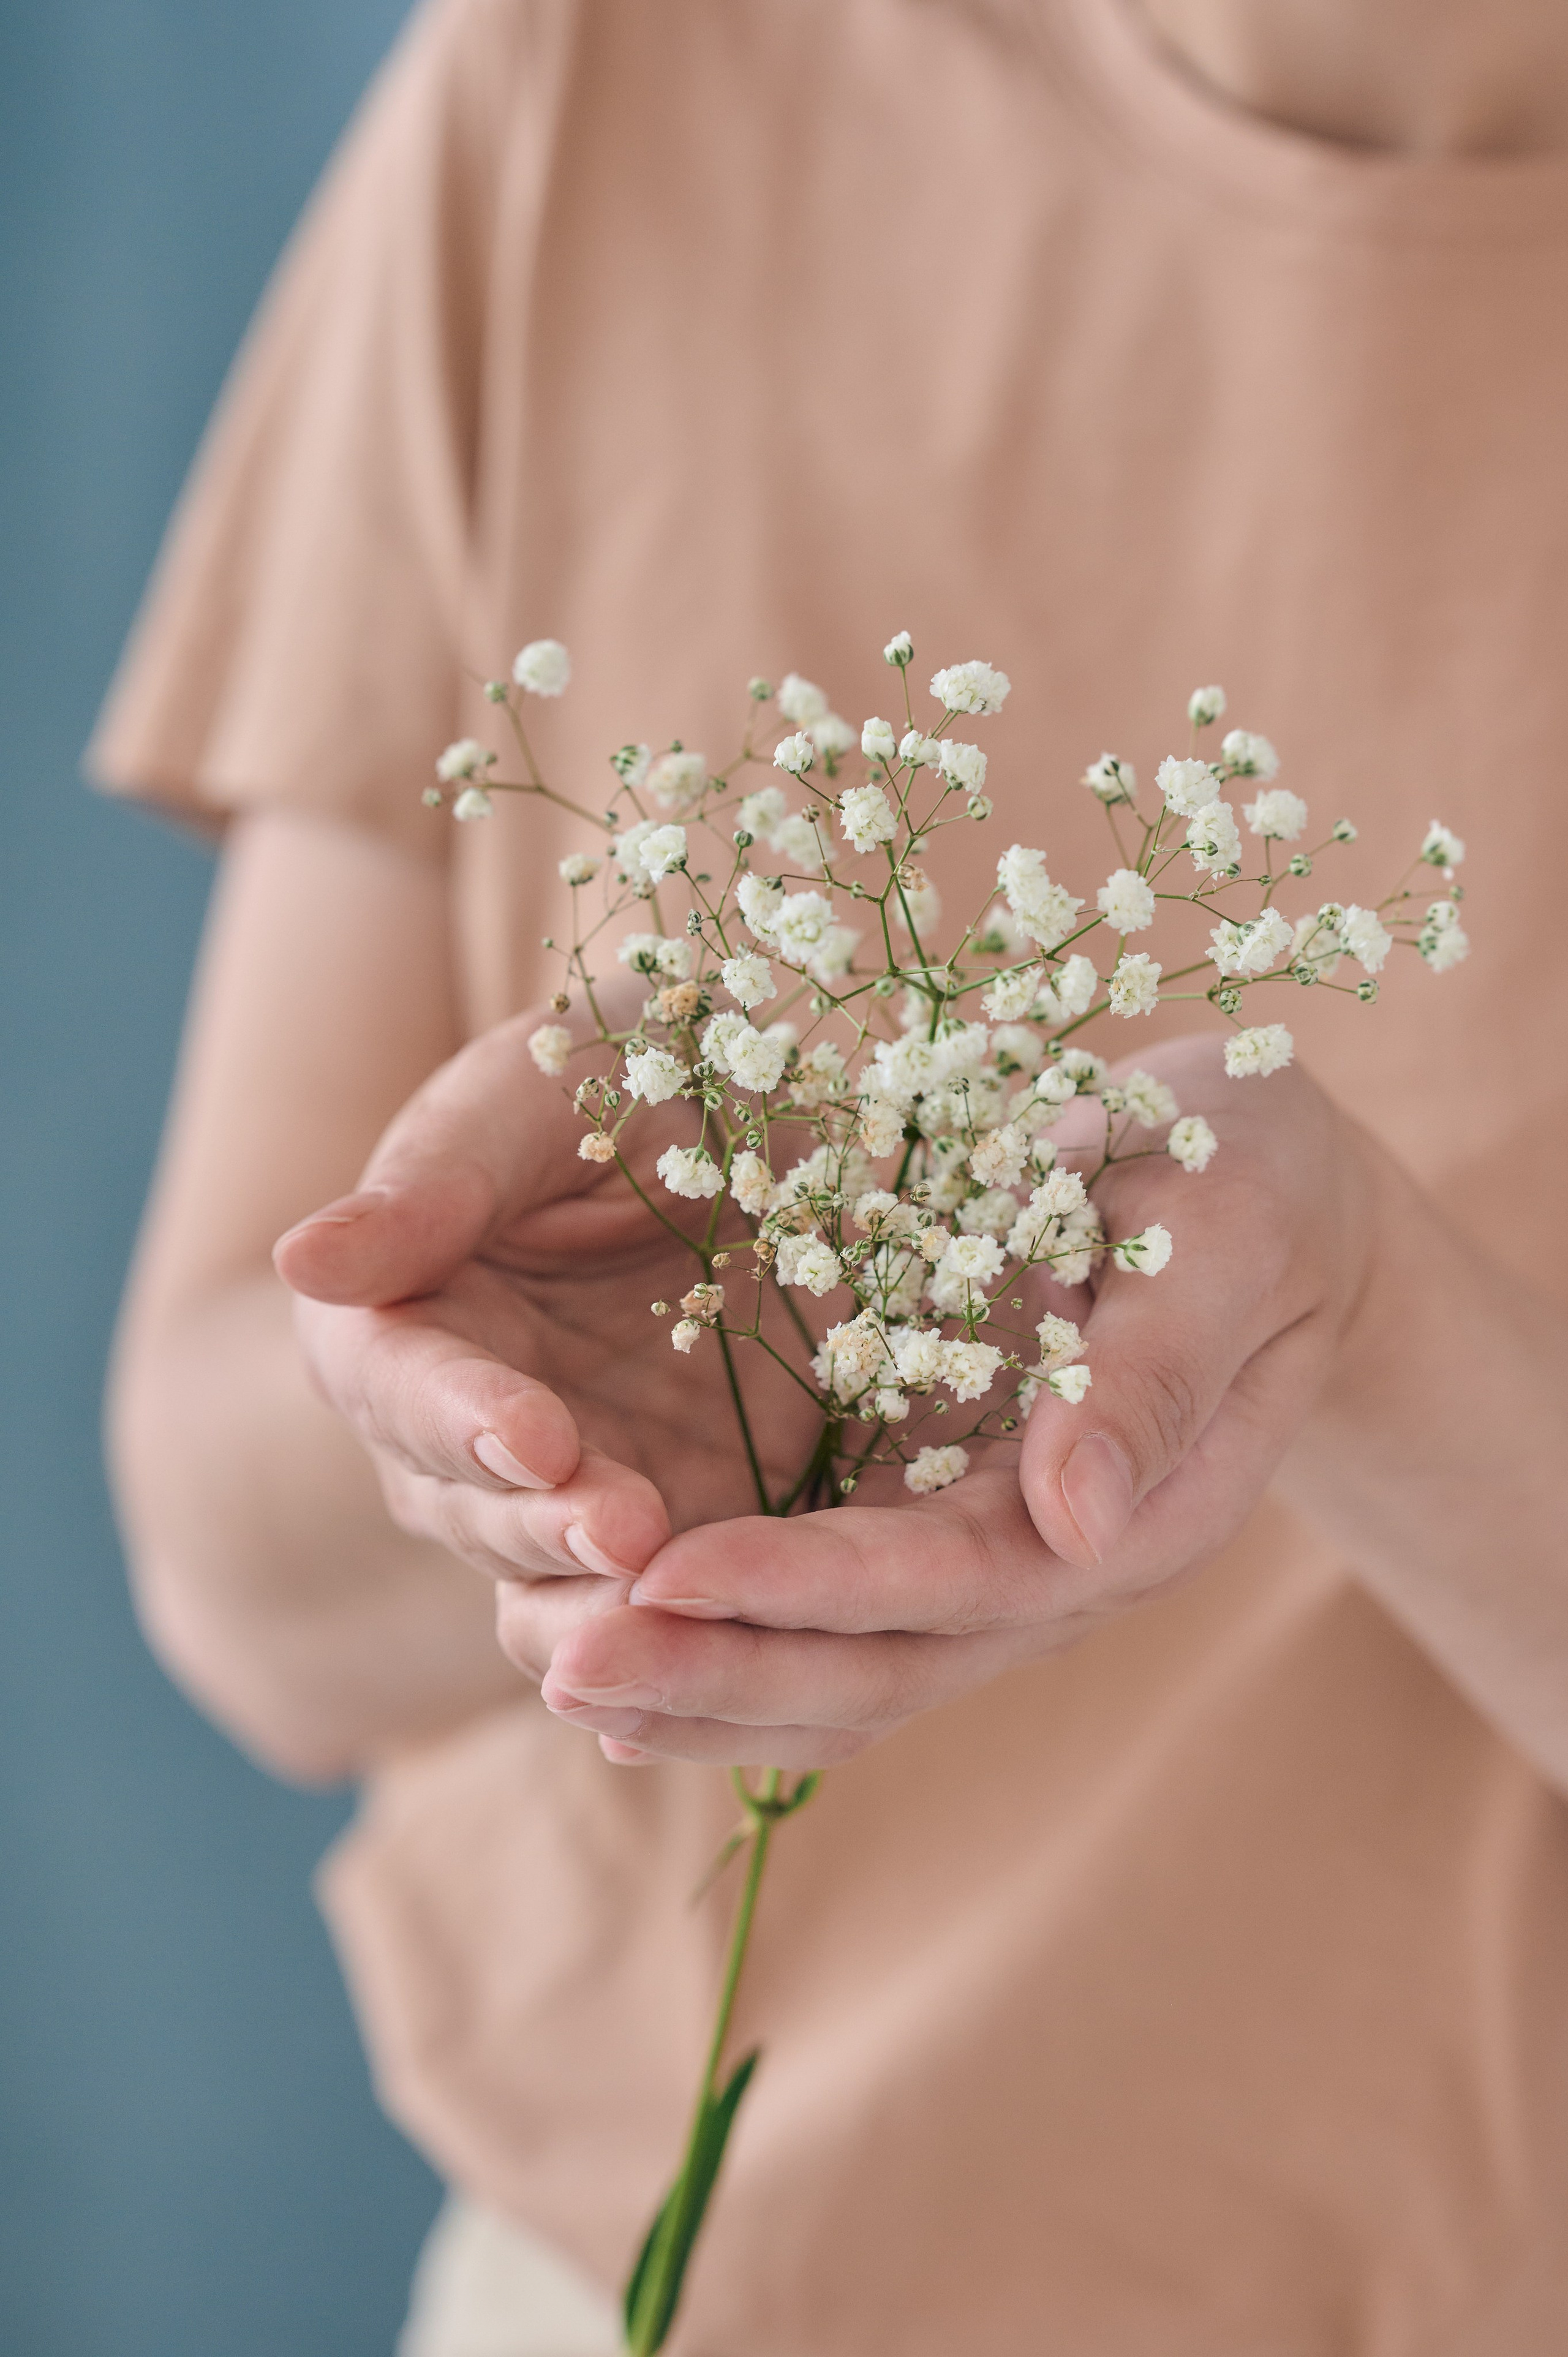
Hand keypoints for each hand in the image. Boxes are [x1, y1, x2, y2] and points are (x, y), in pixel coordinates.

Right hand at [274, 1002, 823, 1673]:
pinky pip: (658, 1602)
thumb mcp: (529, 1097)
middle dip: (541, 1523)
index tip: (532, 1435)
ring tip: (670, 1580)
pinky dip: (681, 1627)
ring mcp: (567, 1484)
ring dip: (604, 1591)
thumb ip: (431, 1183)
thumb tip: (302, 1260)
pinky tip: (726, 1635)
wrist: (754, 1109)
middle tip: (621, 1528)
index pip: (403, 1386)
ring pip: (551, 1574)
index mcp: (395, 1319)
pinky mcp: (672, 1516)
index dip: (462, 1418)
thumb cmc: (610, 1074)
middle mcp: (462, 1427)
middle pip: (471, 1504)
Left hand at [539, 1035, 1396, 1767]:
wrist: (1267, 1201)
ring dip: (703, 1683)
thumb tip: (1077, 1515)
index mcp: (1139, 1511)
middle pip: (881, 1667)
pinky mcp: (946, 1528)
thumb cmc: (1251, 1185)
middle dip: (720, 1670)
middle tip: (563, 1660)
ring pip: (845, 1676)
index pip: (954, 1581)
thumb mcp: (1226, 1237)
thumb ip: (1154, 1370)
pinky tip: (620, 1646)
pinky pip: (833, 1626)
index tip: (666, 1574)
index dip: (808, 1587)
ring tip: (556, 1665)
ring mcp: (1001, 1563)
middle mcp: (1062, 1569)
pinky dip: (729, 1647)